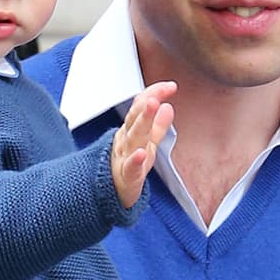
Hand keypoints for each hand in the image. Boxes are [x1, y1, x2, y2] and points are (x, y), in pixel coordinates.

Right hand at [111, 80, 176, 208]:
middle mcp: (126, 140)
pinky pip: (130, 169)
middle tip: (157, 94)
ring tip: (153, 106)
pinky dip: (134, 161)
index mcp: (131, 130)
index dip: (154, 94)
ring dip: (143, 122)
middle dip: (146, 105)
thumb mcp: (145, 144)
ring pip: (133, 138)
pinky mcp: (126, 178)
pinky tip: (140, 153)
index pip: (140, 107)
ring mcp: (124, 158)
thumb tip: (168, 106)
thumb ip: (158, 126)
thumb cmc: (129, 166)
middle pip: (135, 119)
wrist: (109, 194)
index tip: (170, 86)